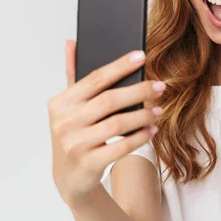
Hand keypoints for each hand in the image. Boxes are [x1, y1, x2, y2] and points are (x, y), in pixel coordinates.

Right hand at [47, 40, 163, 207]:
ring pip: (118, 124)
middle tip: (160, 86)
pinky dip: (141, 137)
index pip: (94, 78)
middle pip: (109, 100)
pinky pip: (122, 146)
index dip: (119, 66)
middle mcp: (65, 123)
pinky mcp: (89, 163)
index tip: (142, 55)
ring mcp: (75, 145)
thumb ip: (73, 75)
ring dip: (143, 115)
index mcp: (61, 103)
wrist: (70, 177)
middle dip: (139, 91)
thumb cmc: (75, 134)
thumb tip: (73, 42)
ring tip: (158, 110)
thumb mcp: (70, 107)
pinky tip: (152, 130)